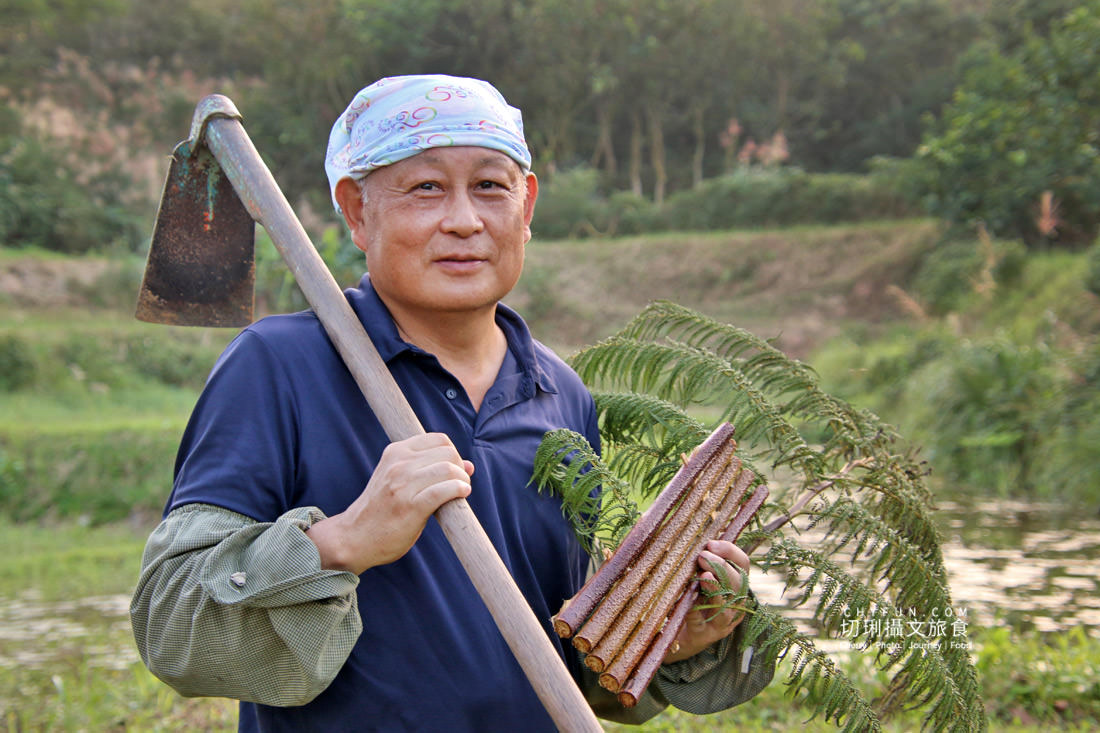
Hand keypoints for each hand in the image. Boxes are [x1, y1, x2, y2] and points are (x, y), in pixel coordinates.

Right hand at [306, 433, 473, 574]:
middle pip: (447, 453)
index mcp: (395, 453)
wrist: (354, 537)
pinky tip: (462, 495)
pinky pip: (445, 490)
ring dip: (462, 480)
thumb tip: (469, 465)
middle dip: (460, 467)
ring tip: (461, 490)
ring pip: (448, 469)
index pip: (439, 439)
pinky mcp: (410, 506)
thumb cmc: (381, 510)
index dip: (453, 453)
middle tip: (460, 483)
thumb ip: (429, 469)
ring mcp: (403, 485)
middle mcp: (398, 464)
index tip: (453, 469)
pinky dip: (459, 490)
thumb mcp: (397, 480)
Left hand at [663, 540, 750, 662]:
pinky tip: (694, 597)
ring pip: (729, 602)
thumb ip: (700, 561)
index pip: (742, 563)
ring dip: (716, 586)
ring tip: (703, 574)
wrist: (680, 635)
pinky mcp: (710, 633)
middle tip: (702, 556)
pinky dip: (702, 606)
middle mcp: (736, 602)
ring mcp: (725, 620)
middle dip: (720, 566)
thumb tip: (692, 537)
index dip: (729, 551)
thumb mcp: (698, 577)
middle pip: (738, 581)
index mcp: (735, 584)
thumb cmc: (691, 599)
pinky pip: (710, 619)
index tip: (710, 543)